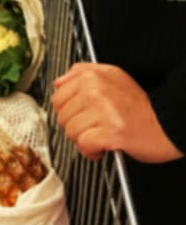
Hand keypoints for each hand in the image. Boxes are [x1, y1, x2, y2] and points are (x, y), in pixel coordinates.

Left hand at [51, 63, 182, 162]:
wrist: (165, 123)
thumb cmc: (139, 104)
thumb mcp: (111, 75)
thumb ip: (81, 72)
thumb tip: (59, 82)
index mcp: (91, 77)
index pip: (57, 97)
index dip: (68, 110)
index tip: (80, 115)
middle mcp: (94, 91)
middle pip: (62, 117)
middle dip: (75, 126)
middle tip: (91, 126)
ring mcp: (102, 111)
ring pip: (71, 132)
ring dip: (83, 140)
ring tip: (98, 136)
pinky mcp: (110, 132)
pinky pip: (84, 145)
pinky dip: (91, 151)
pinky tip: (101, 147)